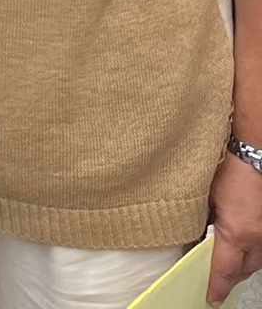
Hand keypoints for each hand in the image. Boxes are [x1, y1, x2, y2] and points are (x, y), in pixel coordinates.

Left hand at [209, 155, 261, 304]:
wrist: (257, 155)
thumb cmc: (231, 171)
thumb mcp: (207, 198)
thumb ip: (202, 221)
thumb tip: (195, 235)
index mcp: (237, 234)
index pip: (225, 270)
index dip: (217, 287)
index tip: (212, 299)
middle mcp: (257, 239)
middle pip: (244, 270)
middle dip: (231, 279)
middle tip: (217, 284)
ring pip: (257, 262)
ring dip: (243, 267)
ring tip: (229, 268)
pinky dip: (254, 254)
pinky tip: (245, 250)